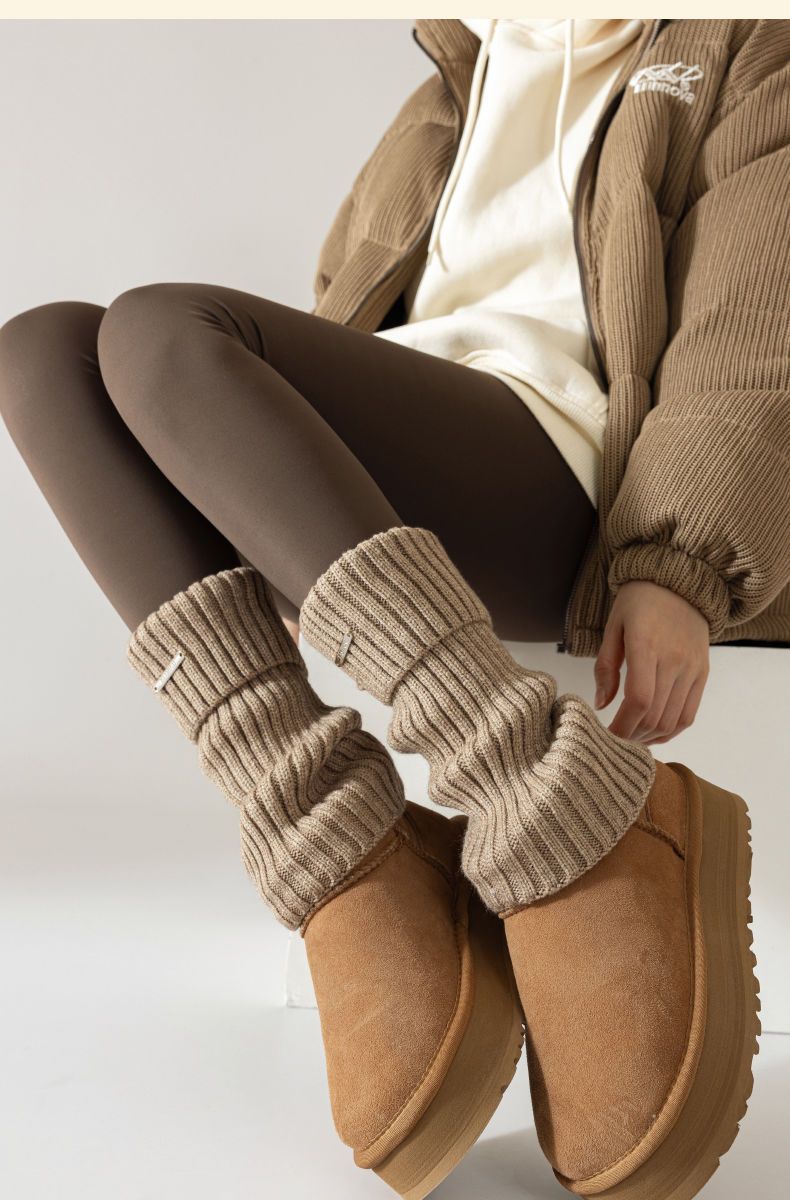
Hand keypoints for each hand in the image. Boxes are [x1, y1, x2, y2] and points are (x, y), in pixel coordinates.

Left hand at [593, 580, 709, 745]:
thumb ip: (605, 666)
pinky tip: (653, 733)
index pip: (639, 699)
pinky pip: (689, 714)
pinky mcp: (702, 673)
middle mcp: (673, 660)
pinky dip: (671, 731)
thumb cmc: (639, 602)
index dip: (623, 726)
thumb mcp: (613, 626)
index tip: (607, 737)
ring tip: (631, 738)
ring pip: (672, 720)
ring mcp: (691, 668)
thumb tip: (601, 704)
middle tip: (614, 741)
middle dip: (631, 736)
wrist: (681, 582)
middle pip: (654, 715)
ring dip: (650, 737)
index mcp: (646, 645)